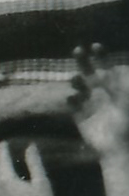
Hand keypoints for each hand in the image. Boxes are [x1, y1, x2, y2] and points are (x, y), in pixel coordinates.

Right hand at [70, 45, 128, 159]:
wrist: (118, 149)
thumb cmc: (127, 124)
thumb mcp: (126, 100)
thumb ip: (120, 85)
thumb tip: (118, 66)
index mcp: (114, 88)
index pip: (105, 66)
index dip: (100, 55)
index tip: (96, 46)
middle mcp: (100, 93)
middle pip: (88, 71)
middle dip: (83, 60)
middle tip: (78, 50)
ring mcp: (88, 103)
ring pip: (78, 85)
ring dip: (75, 80)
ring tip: (76, 80)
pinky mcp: (79, 116)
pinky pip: (71, 104)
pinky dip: (71, 100)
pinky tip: (74, 100)